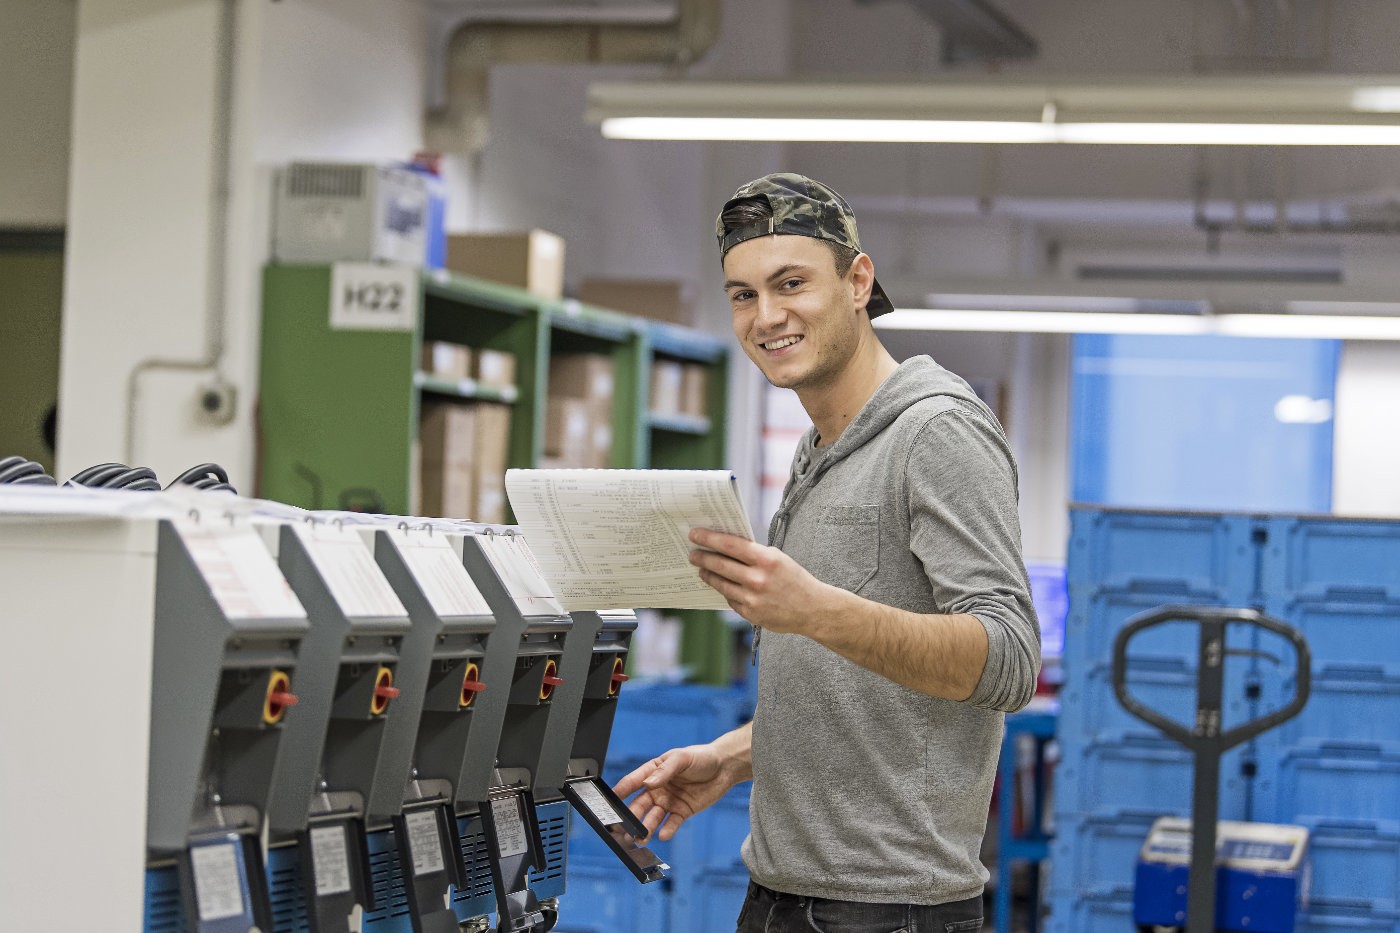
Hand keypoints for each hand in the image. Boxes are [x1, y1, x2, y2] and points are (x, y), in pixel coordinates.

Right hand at [613, 744, 732, 841]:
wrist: (725, 767)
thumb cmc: (701, 757)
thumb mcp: (681, 758)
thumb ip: (664, 771)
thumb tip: (647, 783)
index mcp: (653, 772)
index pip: (632, 782)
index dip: (620, 791)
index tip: (608, 803)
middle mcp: (658, 789)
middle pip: (640, 804)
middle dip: (631, 817)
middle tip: (624, 828)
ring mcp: (669, 801)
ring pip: (653, 817)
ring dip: (646, 827)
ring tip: (641, 838)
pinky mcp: (682, 811)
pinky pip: (672, 823)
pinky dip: (667, 830)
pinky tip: (662, 835)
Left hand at [688, 527, 845, 635]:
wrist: (813, 609)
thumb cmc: (795, 580)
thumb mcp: (778, 559)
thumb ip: (754, 554)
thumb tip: (726, 547)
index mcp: (767, 560)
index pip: (730, 545)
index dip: (709, 539)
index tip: (695, 534)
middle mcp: (758, 579)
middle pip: (720, 565)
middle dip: (703, 558)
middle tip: (692, 554)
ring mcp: (753, 599)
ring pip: (721, 584)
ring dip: (708, 575)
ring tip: (701, 570)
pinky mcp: (750, 614)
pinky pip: (730, 599)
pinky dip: (725, 591)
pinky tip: (721, 585)